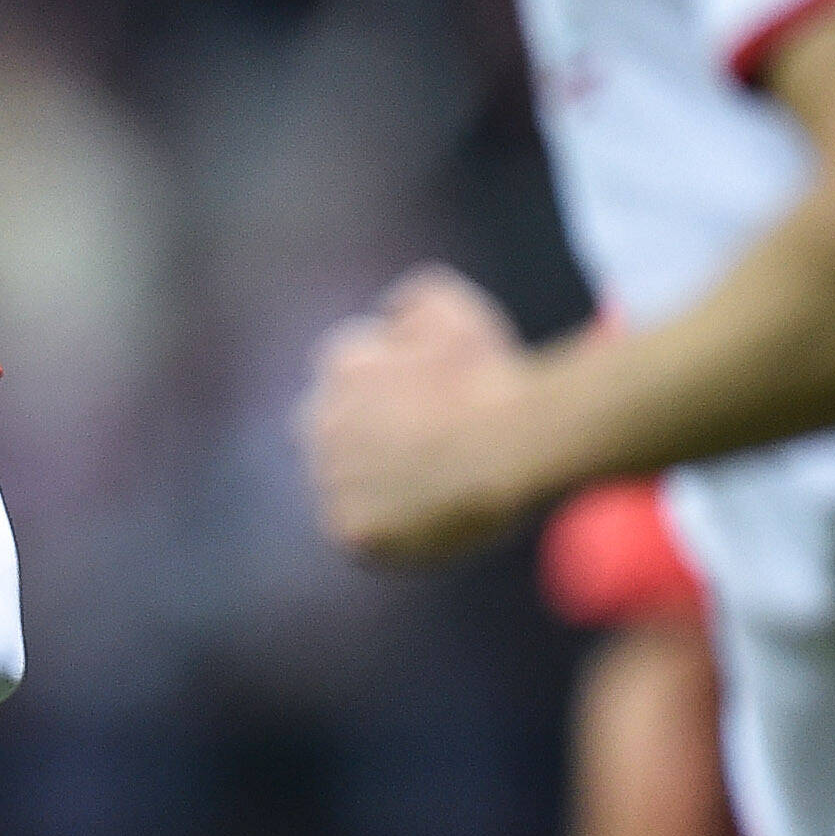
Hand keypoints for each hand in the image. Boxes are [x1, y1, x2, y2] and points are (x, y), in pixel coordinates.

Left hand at [298, 264, 541, 563]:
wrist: (515, 441)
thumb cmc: (490, 373)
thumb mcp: (449, 305)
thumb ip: (407, 299)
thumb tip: (386, 314)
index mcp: (338, 364)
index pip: (346, 380)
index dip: (388, 395)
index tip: (426, 410)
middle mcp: (319, 420)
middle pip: (331, 434)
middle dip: (366, 440)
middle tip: (424, 450)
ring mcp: (331, 479)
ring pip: (342, 487)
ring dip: (372, 487)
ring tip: (430, 486)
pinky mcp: (350, 531)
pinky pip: (358, 536)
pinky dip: (387, 533)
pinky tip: (428, 519)